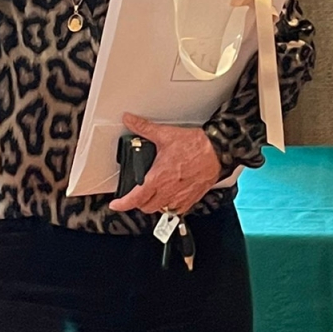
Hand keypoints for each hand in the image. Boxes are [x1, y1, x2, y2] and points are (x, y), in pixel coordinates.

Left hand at [107, 113, 221, 214]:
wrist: (217, 151)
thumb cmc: (194, 146)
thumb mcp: (164, 134)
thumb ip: (144, 128)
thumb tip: (130, 121)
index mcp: (158, 178)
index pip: (135, 198)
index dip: (122, 204)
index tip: (116, 204)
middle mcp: (168, 191)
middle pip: (146, 207)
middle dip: (138, 203)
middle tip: (136, 195)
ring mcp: (180, 197)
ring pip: (161, 210)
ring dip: (155, 205)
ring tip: (153, 195)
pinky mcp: (192, 199)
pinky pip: (177, 210)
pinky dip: (170, 206)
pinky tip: (170, 196)